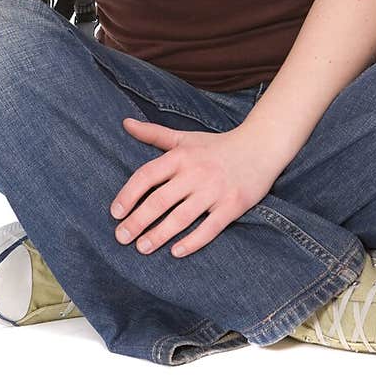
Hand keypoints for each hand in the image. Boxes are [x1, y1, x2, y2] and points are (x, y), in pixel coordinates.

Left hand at [110, 118, 280, 257]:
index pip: (147, 176)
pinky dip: (192, 241)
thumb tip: (125, 123)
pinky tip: (176, 252)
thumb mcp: (185, 138)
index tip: (115, 213)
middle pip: (160, 200)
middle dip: (138, 221)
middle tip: (121, 238)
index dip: (128, 195)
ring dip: (159, 235)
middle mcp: (195, 173)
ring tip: (142, 248)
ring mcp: (214, 191)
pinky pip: (209, 228)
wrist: (260, 147)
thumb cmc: (216, 146)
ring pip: (181, 218)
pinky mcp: (232, 205)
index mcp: (180, 157)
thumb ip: (154, 134)